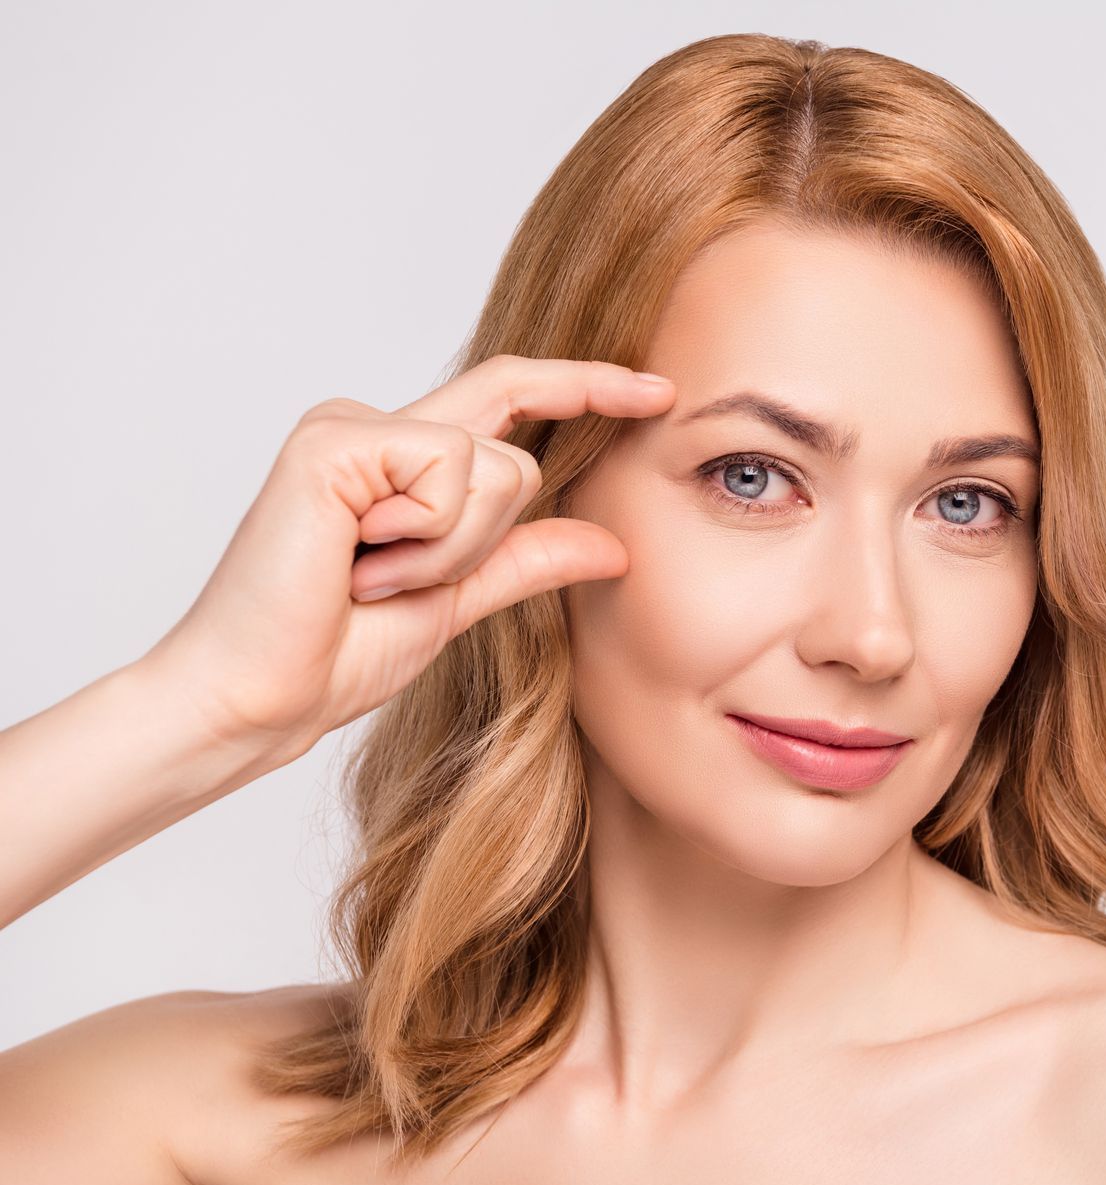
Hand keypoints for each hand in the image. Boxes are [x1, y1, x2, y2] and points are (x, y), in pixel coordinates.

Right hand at [141, 354, 674, 760]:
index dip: (585, 385)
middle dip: (485, 538)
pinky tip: (358, 562)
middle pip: (513, 448)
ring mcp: (352, 428)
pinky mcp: (335, 440)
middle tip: (397, 585)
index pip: (511, 397)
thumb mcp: (459, 600)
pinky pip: (450, 474)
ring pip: (495, 468)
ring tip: (373, 578)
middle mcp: (376, 430)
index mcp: (404, 464)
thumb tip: (612, 544)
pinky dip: (426, 539)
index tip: (658, 389)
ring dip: (453, 550)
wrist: (265, 697)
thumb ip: (527, 561)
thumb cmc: (337, 654)